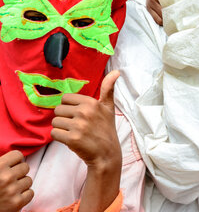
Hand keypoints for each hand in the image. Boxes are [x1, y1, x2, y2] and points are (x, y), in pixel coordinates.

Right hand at [0, 151, 32, 210]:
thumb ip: (2, 163)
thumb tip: (15, 157)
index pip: (18, 155)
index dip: (14, 161)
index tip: (10, 167)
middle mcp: (6, 177)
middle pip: (25, 167)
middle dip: (18, 173)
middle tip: (9, 180)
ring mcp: (12, 190)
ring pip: (29, 180)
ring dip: (21, 184)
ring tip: (10, 189)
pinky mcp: (17, 203)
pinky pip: (30, 193)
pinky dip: (24, 196)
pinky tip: (14, 197)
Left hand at [52, 71, 121, 211]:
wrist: (107, 154)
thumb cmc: (106, 129)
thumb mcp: (109, 108)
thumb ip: (108, 88)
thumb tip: (116, 71)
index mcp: (92, 102)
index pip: (66, 98)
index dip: (70, 107)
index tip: (80, 115)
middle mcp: (85, 112)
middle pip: (58, 110)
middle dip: (65, 118)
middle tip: (77, 126)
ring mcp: (78, 126)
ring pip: (55, 122)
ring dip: (61, 128)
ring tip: (75, 133)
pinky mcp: (72, 139)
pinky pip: (54, 133)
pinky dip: (60, 138)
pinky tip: (71, 140)